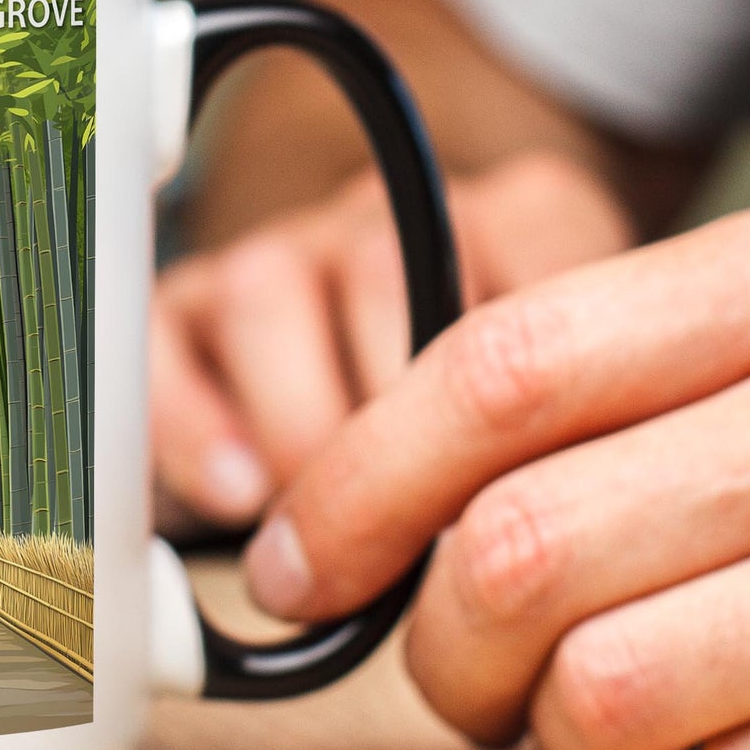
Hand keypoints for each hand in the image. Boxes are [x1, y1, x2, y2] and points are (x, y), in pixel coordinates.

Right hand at [151, 149, 633, 529]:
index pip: (534, 263)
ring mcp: (287, 252)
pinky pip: (162, 340)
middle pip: (379, 270)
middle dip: (395, 420)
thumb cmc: (519, 426)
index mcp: (518, 221)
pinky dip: (191, 423)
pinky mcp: (192, 308)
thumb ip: (585, 440)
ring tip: (330, 527)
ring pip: (265, 290)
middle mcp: (394, 217)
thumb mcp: (587, 412)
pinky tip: (240, 495)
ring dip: (298, 425)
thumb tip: (549, 533)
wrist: (413, 392)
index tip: (522, 496)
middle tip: (418, 527)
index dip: (522, 392)